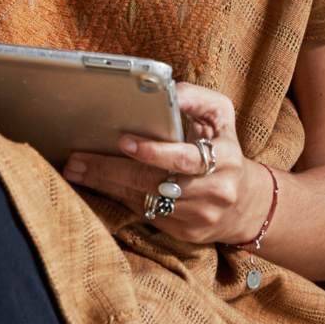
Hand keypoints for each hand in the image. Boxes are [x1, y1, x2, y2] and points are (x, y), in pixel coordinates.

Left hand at [64, 83, 256, 245]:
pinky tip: (100, 185)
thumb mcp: (221, 117)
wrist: (247, 204)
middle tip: (77, 160)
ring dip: (107, 185)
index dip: (152, 152)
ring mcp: (200, 216)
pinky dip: (121, 198)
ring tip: (77, 171)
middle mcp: (214, 191)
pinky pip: (147, 215)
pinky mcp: (187, 234)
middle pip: (154, 183)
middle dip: (110, 170)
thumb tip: (166, 89)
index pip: (184, 159)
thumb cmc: (225, 150)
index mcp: (225, 159)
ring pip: (145, 201)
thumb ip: (195, 98)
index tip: (123, 141)